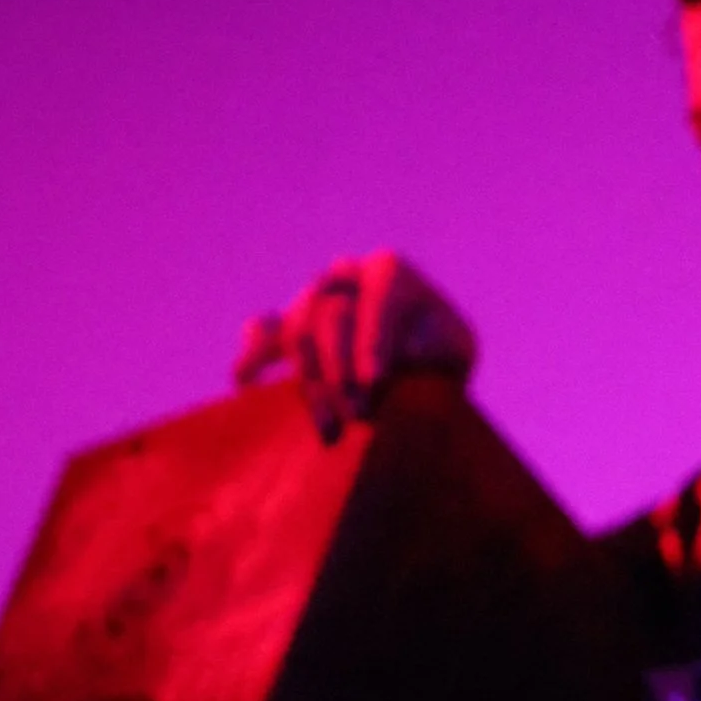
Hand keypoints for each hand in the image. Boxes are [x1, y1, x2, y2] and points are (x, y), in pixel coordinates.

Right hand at [231, 251, 477, 443]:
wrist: (423, 372)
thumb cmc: (443, 357)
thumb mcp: (456, 350)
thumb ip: (436, 346)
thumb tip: (405, 351)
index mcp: (387, 271)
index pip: (375, 298)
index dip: (373, 340)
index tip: (375, 383)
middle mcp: (344, 277)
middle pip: (328, 314)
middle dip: (341, 368)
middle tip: (358, 415)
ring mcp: (313, 301)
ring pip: (298, 331)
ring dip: (311, 383)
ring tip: (328, 429)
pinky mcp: (292, 331)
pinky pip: (265, 332)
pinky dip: (255, 355)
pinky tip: (244, 380)